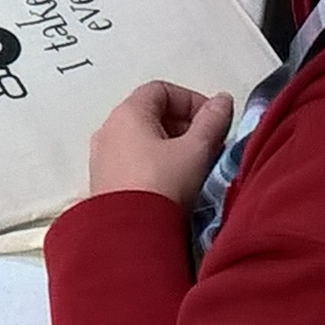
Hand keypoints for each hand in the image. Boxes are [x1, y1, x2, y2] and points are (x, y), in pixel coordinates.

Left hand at [88, 80, 234, 204]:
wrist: (128, 235)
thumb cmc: (163, 184)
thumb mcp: (196, 151)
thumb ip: (212, 122)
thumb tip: (222, 99)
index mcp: (127, 113)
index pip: (161, 90)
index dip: (191, 100)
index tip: (212, 122)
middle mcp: (108, 129)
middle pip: (150, 114)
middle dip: (184, 125)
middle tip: (208, 147)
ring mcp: (101, 156)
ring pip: (141, 139)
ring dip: (171, 146)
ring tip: (194, 168)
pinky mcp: (102, 182)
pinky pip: (131, 160)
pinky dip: (154, 163)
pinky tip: (172, 185)